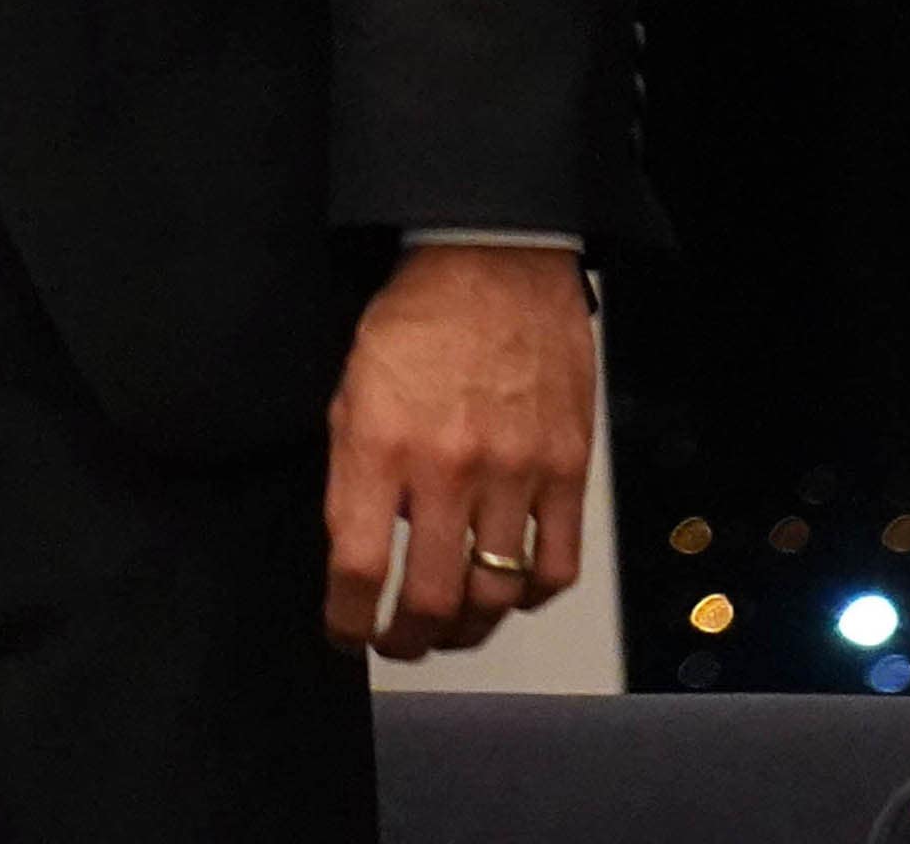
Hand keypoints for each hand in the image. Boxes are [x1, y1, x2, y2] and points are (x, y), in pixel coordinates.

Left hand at [323, 242, 594, 657]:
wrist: (492, 267)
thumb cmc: (417, 320)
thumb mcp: (349, 390)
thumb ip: (351, 471)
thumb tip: (351, 547)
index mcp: (378, 444)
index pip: (356, 564)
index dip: (346, 618)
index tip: (343, 632)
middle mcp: (447, 467)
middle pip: (429, 598)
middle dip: (405, 639)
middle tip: (396, 642)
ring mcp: (513, 472)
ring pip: (496, 594)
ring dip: (467, 628)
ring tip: (449, 629)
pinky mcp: (566, 470)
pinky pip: (557, 565)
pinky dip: (533, 596)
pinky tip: (511, 593)